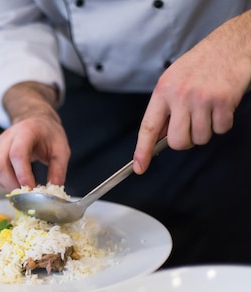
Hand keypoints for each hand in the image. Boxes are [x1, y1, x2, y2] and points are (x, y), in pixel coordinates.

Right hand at [0, 82, 70, 190]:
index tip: (32, 190)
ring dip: (9, 186)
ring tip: (25, 192)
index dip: (22, 174)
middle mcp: (7, 137)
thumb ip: (58, 170)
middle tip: (27, 197)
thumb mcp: (61, 149)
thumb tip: (53, 191)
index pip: (18, 154)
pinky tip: (19, 184)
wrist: (35, 121)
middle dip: (12, 185)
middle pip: (0, 165)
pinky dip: (7, 182)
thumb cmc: (48, 134)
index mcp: (25, 131)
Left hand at [133, 10, 250, 173]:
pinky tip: (222, 105)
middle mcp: (180, 95)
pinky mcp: (223, 101)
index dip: (143, 150)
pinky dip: (223, 122)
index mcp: (163, 91)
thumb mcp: (174, 80)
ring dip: (207, 130)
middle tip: (192, 126)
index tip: (139, 167)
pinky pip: (221, 129)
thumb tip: (159, 137)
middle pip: (179, 141)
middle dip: (186, 141)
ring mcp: (202, 98)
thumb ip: (165, 108)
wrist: (231, 44)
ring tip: (209, 109)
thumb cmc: (201, 63)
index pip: (148, 127)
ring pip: (201, 138)